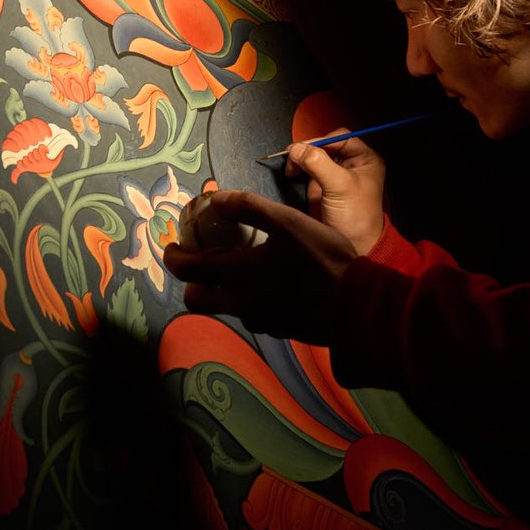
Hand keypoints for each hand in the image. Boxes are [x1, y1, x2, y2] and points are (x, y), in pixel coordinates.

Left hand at [163, 189, 356, 343]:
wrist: (358, 307)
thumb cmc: (322, 260)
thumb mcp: (288, 223)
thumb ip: (249, 208)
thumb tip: (215, 199)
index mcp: (238, 275)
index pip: (189, 271)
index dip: (174, 258)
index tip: (172, 247)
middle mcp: (242, 304)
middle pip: (198, 301)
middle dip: (192, 283)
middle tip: (200, 264)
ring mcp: (261, 321)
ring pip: (226, 308)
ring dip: (222, 291)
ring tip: (238, 270)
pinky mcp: (280, 330)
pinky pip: (253, 315)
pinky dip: (249, 300)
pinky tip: (269, 285)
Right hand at [284, 131, 385, 255]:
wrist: (353, 247)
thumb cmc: (355, 216)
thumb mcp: (339, 186)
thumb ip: (318, 163)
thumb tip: (295, 148)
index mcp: (365, 159)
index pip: (340, 138)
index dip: (320, 141)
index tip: (302, 149)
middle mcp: (351, 164)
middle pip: (324, 145)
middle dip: (307, 149)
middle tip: (291, 157)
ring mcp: (335, 175)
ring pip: (313, 156)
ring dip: (300, 159)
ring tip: (290, 168)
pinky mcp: (322, 186)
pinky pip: (308, 169)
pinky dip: (298, 168)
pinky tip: (291, 173)